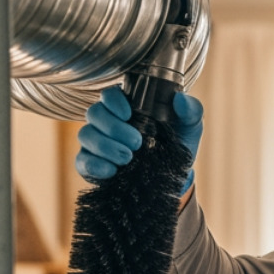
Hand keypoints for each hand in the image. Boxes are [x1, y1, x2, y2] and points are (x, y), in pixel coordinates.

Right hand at [75, 86, 203, 191]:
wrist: (173, 179)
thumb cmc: (177, 146)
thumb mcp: (190, 128)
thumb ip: (191, 111)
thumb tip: (181, 99)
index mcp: (128, 107)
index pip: (109, 94)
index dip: (113, 101)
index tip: (128, 113)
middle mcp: (108, 122)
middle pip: (94, 113)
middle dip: (113, 128)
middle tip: (136, 143)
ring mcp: (97, 142)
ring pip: (86, 135)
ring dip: (105, 146)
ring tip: (128, 158)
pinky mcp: (93, 165)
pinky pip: (82, 161)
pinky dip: (94, 165)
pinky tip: (112, 171)